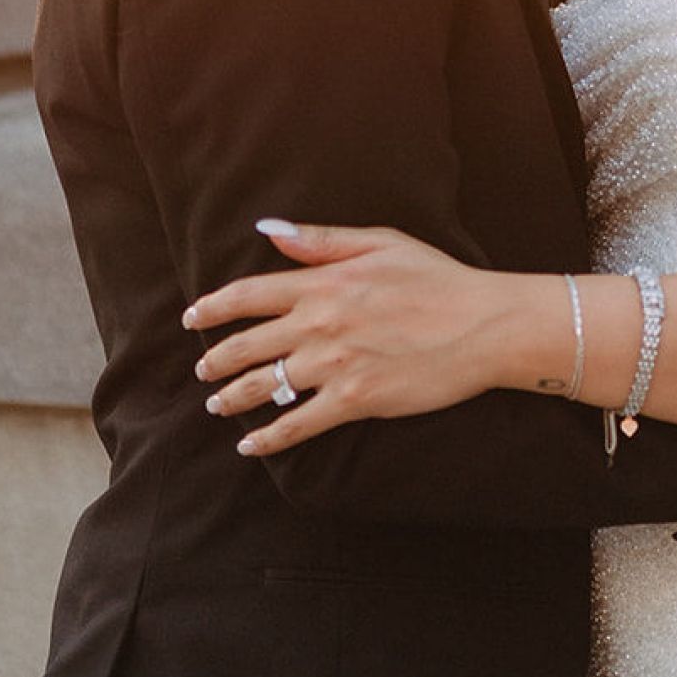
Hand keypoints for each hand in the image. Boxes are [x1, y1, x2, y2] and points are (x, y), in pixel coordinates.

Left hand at [184, 221, 529, 456]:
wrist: (483, 325)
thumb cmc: (438, 279)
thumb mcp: (381, 242)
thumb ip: (322, 240)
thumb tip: (270, 232)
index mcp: (323, 283)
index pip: (249, 295)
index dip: (212, 308)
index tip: (193, 318)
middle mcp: (319, 324)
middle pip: (247, 345)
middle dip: (215, 361)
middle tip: (202, 372)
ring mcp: (334, 364)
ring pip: (263, 387)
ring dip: (233, 399)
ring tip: (218, 406)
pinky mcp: (355, 399)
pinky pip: (298, 424)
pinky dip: (269, 438)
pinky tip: (251, 445)